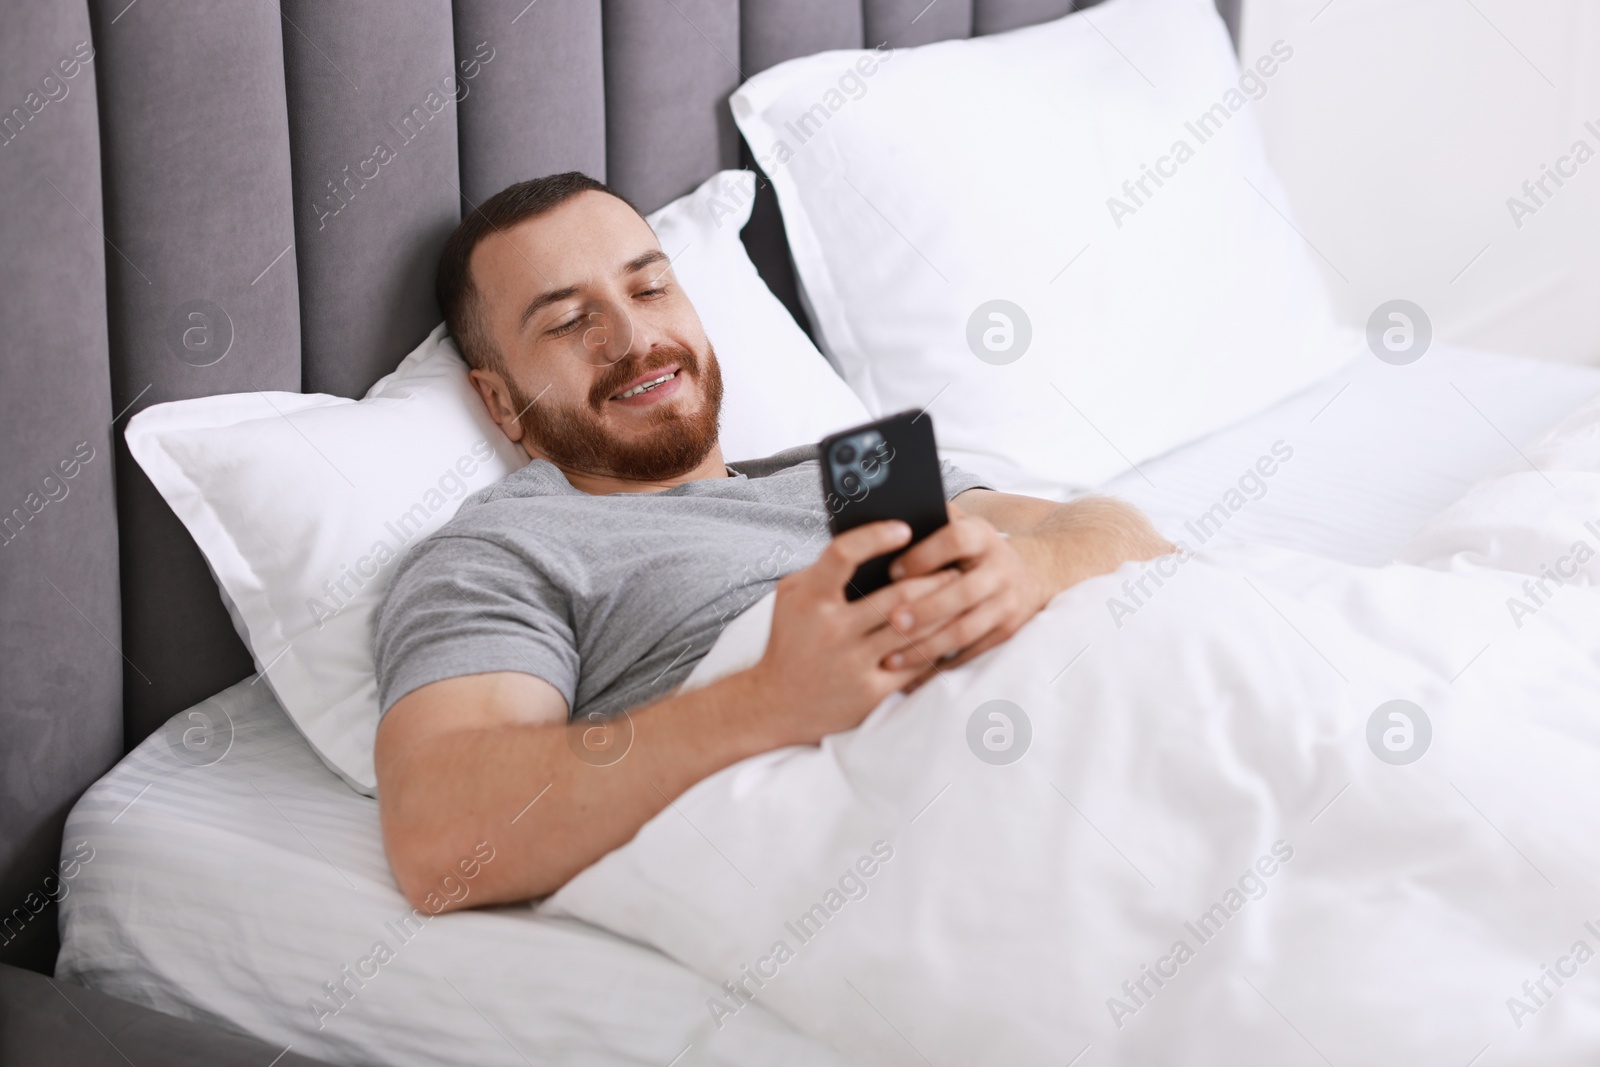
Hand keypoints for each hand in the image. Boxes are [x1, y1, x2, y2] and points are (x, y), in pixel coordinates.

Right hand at [749, 520, 962, 744]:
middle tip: (953, 566)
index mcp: (810, 599)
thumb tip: (869, 545)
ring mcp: (852, 663)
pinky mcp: (869, 691)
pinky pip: (915, 663)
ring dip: (943, 610)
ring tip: (958, 595)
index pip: (844, 555)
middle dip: (933, 578)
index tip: (903, 528)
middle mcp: (831, 630)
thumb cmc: (791, 641)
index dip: (875, 537)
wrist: (775, 704)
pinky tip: (948, 631)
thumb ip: (824, 571)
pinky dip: (935, 645)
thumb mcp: (791, 597)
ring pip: (914, 630)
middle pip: (897, 596)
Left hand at [883, 502, 1050, 676]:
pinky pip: (969, 654)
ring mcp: (1007, 604)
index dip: (924, 556)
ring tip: (891, 659)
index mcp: (982, 536)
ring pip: (965, 630)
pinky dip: (938, 668)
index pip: (956, 540)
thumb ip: (926, 524)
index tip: (892, 572)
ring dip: (927, 647)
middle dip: (924, 609)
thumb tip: (876, 528)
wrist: (1027, 574)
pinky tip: (908, 679)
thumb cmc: (970, 550)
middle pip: (962, 592)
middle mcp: (1000, 569)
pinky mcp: (1006, 633)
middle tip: (890, 622)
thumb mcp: (957, 525)